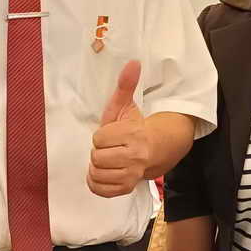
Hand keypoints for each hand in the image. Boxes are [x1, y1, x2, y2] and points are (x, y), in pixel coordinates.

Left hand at [87, 60, 149, 197]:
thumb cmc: (134, 126)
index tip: (111, 133)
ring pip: (96, 174)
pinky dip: (97, 182)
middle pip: (97, 157)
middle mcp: (134, 157)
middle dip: (99, 151)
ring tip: (107, 158)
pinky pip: (99, 189)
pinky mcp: (126, 188)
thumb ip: (126, 84)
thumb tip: (133, 62)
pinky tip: (105, 171)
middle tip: (109, 147)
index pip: (99, 138)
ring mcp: (131, 175)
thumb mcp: (126, 105)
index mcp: (133, 135)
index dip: (101, 135)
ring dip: (97, 166)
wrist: (154, 149)